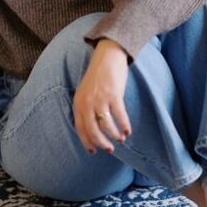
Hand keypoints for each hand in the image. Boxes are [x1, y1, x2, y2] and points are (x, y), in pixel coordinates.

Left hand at [73, 39, 130, 154]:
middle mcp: (87, 101)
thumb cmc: (98, 75)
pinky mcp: (114, 94)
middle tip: (109, 150)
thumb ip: (85, 107)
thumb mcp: (85, 91)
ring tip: (120, 139)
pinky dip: (124, 126)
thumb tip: (91, 130)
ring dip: (114, 135)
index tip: (93, 151)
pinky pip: (119, 116)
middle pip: (92, 130)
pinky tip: (128, 131)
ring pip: (106, 125)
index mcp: (78, 101)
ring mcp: (100, 98)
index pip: (80, 127)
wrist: (107, 56)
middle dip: (101, 143)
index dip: (86, 141)